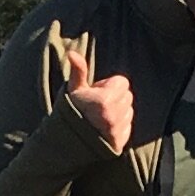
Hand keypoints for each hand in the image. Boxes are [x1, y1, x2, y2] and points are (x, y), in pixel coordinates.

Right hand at [57, 34, 134, 151]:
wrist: (64, 142)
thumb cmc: (70, 111)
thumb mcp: (73, 90)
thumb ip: (79, 71)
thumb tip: (72, 53)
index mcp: (104, 99)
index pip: (122, 82)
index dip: (109, 85)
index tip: (97, 93)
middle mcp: (113, 114)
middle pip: (127, 96)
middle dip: (116, 97)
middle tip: (99, 105)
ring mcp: (117, 130)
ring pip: (129, 111)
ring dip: (119, 111)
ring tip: (101, 116)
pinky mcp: (119, 142)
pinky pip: (128, 127)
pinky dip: (120, 126)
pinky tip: (105, 128)